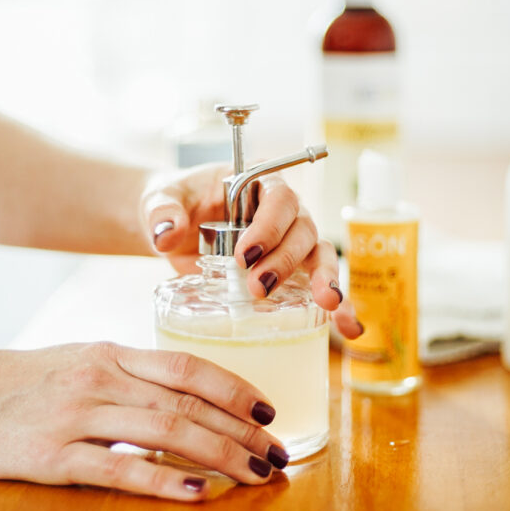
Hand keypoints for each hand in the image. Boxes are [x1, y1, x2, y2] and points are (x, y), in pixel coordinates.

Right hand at [0, 342, 288, 500]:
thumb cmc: (26, 380)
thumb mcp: (82, 360)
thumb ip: (131, 373)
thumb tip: (186, 393)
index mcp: (112, 355)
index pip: (188, 367)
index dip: (234, 387)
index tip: (269, 411)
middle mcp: (102, 380)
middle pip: (187, 404)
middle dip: (241, 430)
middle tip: (278, 454)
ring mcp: (78, 416)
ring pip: (165, 432)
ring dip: (219, 454)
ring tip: (255, 474)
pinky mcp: (54, 456)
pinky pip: (118, 469)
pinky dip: (162, 482)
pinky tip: (197, 493)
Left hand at [140, 164, 362, 338]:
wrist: (172, 226)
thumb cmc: (173, 204)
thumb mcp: (161, 201)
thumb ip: (162, 212)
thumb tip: (165, 233)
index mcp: (257, 182)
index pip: (278, 197)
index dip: (269, 225)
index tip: (244, 254)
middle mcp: (282, 211)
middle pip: (301, 228)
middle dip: (286, 260)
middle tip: (258, 287)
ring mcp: (290, 241)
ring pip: (318, 255)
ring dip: (323, 279)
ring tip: (325, 304)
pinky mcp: (290, 272)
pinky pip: (318, 284)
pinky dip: (337, 306)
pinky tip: (348, 328)